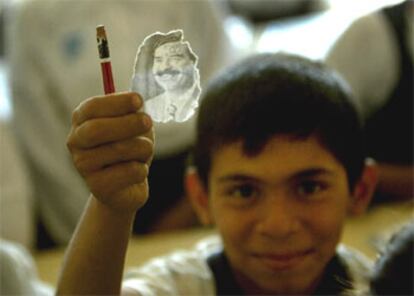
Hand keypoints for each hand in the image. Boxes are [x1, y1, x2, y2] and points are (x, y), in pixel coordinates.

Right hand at [66, 92, 153, 212]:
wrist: (126, 187)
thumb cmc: (130, 149)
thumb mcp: (133, 126)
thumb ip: (133, 113)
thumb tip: (139, 103)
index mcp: (82, 121)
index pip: (92, 107)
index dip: (116, 102)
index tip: (138, 100)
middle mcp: (76, 142)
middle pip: (96, 129)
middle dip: (127, 123)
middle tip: (148, 121)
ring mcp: (83, 166)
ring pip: (118, 150)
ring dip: (142, 147)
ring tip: (146, 150)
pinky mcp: (98, 187)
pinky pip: (130, 171)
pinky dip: (142, 168)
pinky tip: (139, 170)